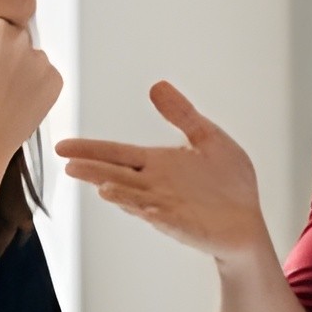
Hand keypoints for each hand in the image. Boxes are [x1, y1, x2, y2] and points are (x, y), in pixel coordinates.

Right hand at [0, 0, 62, 180]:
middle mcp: (24, 40)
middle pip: (16, 41)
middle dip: (5, 57)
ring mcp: (43, 62)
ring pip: (31, 59)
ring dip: (21, 71)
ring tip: (1, 93)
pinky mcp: (56, 82)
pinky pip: (46, 77)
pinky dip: (36, 87)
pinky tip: (16, 100)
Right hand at [61, 82, 274, 264]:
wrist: (247, 220)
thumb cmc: (228, 183)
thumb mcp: (208, 137)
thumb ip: (182, 114)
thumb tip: (157, 86)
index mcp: (158, 164)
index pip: (117, 154)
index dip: (91, 150)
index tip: (64, 147)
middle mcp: (155, 185)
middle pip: (117, 175)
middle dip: (94, 171)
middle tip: (69, 164)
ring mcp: (166, 207)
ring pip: (136, 199)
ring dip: (120, 194)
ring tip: (102, 187)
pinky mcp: (183, 225)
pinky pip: (165, 220)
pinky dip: (154, 215)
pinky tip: (144, 210)